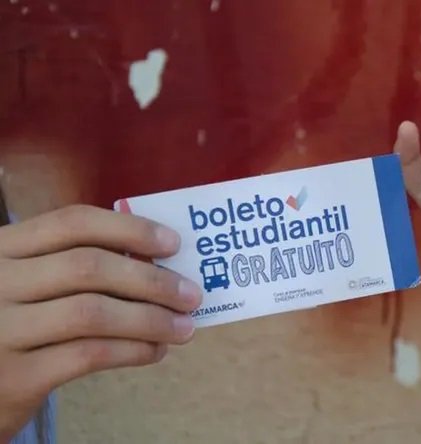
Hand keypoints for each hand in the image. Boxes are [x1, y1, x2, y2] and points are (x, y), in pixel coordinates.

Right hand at [0, 205, 201, 440]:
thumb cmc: (12, 324)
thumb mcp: (27, 283)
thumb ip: (74, 265)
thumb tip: (159, 263)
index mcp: (3, 248)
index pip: (73, 222)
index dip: (130, 229)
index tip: (174, 243)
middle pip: (89, 267)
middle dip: (152, 281)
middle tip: (192, 295)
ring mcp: (1, 330)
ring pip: (92, 313)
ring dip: (150, 319)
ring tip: (184, 327)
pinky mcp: (15, 377)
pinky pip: (88, 355)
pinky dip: (132, 351)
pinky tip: (155, 351)